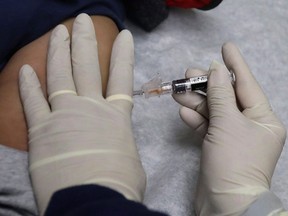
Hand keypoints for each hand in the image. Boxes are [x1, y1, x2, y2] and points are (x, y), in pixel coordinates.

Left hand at [19, 14, 145, 214]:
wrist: (93, 201)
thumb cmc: (118, 184)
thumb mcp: (129, 160)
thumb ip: (119, 145)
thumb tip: (114, 144)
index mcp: (116, 117)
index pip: (122, 77)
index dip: (123, 55)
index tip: (124, 36)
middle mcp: (90, 108)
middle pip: (87, 66)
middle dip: (84, 40)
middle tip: (82, 20)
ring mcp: (64, 115)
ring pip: (60, 75)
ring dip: (58, 50)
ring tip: (58, 31)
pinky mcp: (42, 130)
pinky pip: (33, 101)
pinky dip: (28, 84)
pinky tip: (26, 68)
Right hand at [173, 42, 285, 214]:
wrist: (224, 204)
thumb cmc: (234, 160)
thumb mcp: (228, 123)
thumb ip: (220, 95)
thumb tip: (215, 69)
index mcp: (262, 118)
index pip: (246, 84)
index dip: (235, 64)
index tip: (225, 46)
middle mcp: (249, 125)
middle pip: (226, 97)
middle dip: (207, 85)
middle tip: (188, 73)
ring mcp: (232, 136)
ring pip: (213, 111)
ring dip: (196, 101)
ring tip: (179, 90)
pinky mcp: (217, 146)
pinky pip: (207, 126)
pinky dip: (196, 119)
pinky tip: (184, 112)